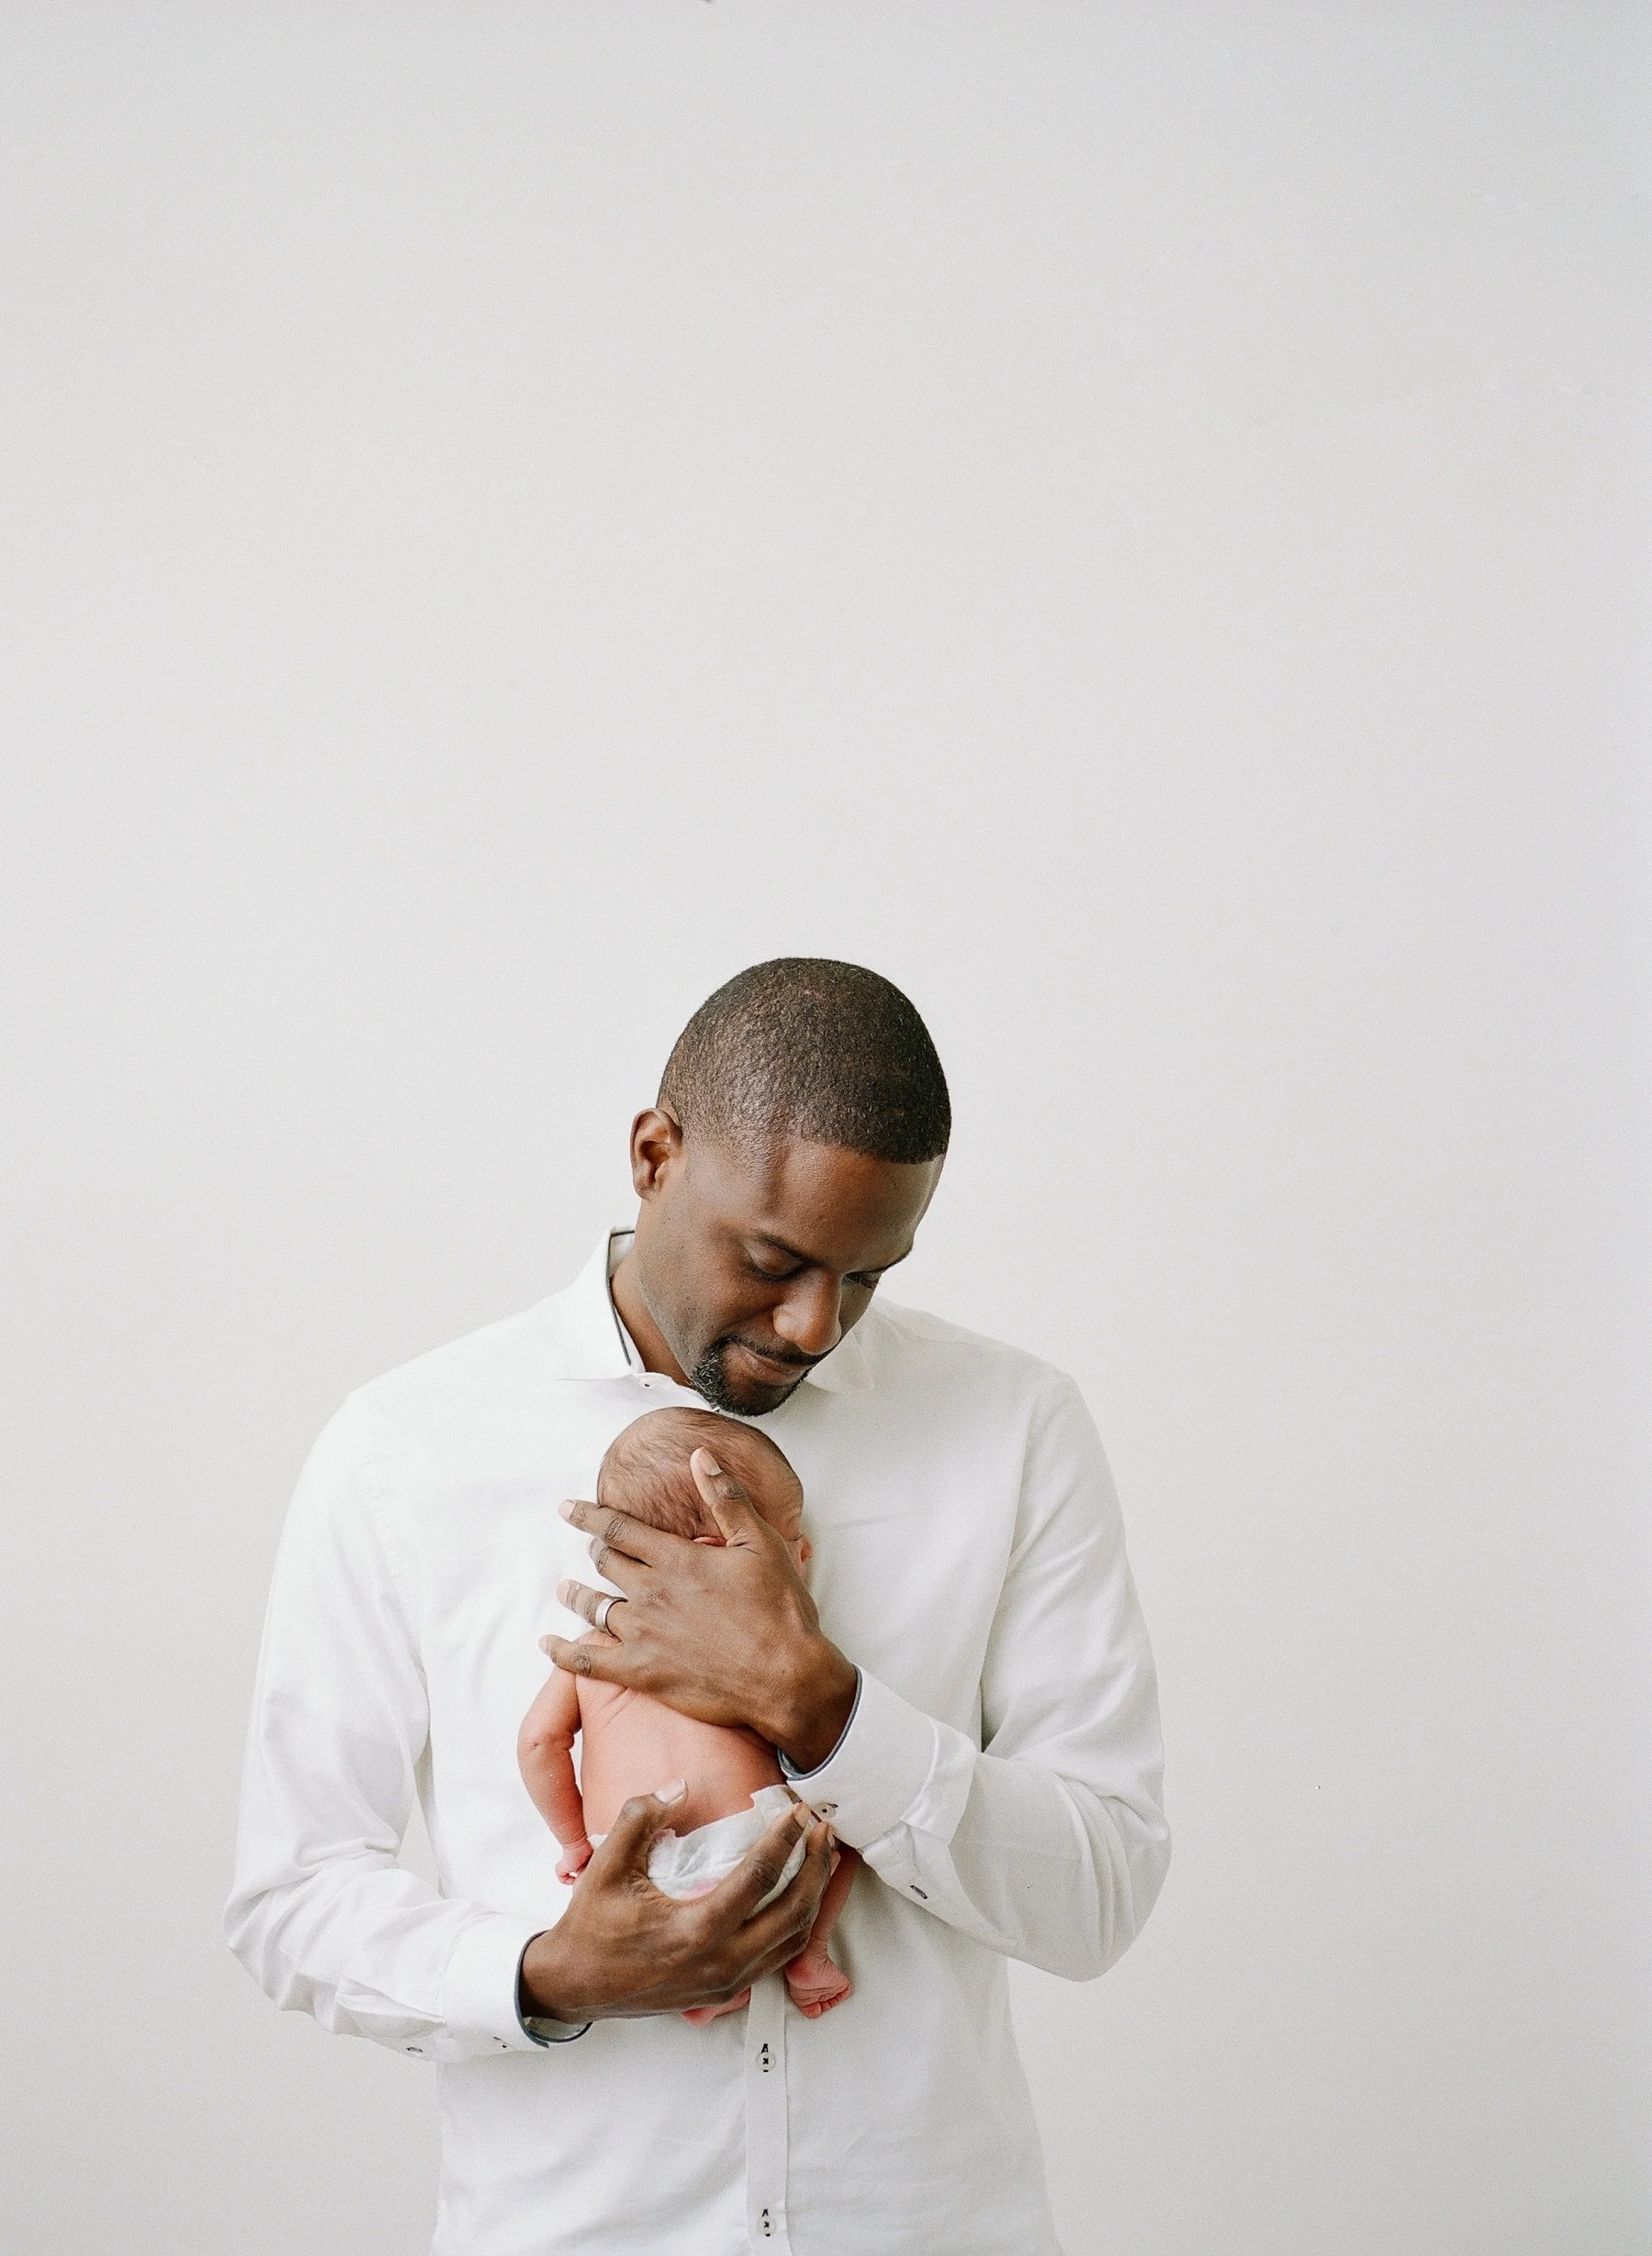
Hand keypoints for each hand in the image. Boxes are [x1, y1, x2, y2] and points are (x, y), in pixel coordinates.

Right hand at [519, 1782, 835, 2022]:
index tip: (798, 1812)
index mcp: (696, 1929)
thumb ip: (641, 1818)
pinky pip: (776, 1959)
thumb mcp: (606, 1866)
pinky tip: (797, 1899)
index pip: (759, 1877)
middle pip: (793, 1913)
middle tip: (822, 1831)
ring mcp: (726, 1983)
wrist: (573, 1985)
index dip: (784, 1839)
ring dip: (813, 1898)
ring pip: (793, 1942)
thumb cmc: (590, 1927)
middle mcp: (720, 1962)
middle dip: (815, 1868)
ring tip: (821, 1859)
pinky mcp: (724, 1993)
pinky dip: (796, 1926)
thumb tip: (679, 1787)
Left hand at [543, 1448, 858, 1767]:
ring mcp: (644, 1634)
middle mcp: (652, 1592)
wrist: (785, 1677)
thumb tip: (701, 1456)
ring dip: (578, 1595)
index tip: (567, 1508)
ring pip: (595, 1607)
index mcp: (677, 1559)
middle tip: (589, 1549)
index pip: (619, 1529)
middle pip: (607, 1564)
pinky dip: (563, 1652)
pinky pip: (588, 1661)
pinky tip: (548, 1645)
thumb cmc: (779, 1610)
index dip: (589, 1516)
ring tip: (565, 1589)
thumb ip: (726, 1498)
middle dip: (594, 1552)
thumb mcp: (761, 1543)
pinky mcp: (643, 1672)